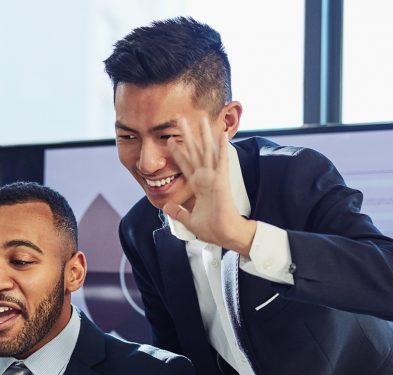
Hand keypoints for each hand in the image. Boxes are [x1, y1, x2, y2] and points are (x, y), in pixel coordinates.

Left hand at [164, 116, 256, 255]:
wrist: (225, 236)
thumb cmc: (213, 229)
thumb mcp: (190, 220)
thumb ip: (178, 212)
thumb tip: (166, 207)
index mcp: (198, 186)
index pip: (186, 165)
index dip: (178, 152)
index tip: (170, 140)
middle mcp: (206, 179)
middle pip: (195, 152)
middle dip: (188, 136)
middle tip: (181, 119)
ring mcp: (214, 178)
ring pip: (208, 152)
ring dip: (204, 135)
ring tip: (202, 118)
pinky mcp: (222, 182)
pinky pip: (222, 162)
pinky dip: (222, 148)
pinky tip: (222, 135)